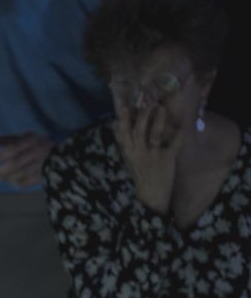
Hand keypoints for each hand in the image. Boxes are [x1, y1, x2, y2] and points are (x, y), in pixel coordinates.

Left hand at [0, 131, 52, 187]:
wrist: (61, 155)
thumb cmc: (33, 145)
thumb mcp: (19, 138)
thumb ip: (0, 141)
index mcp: (31, 140)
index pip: (12, 148)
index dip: (0, 156)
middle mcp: (37, 150)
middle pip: (15, 163)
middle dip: (1, 170)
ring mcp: (42, 163)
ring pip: (20, 173)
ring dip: (7, 178)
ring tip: (2, 178)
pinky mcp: (44, 174)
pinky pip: (27, 181)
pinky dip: (17, 183)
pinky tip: (14, 181)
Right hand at [112, 100, 182, 214]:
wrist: (151, 196)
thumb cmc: (140, 174)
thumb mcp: (128, 158)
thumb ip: (124, 142)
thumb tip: (114, 124)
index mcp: (127, 151)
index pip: (121, 131)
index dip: (121, 116)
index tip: (121, 101)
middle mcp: (137, 152)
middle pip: (136, 130)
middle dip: (141, 114)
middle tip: (147, 101)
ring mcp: (151, 156)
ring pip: (153, 135)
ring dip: (157, 120)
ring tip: (161, 107)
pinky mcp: (166, 160)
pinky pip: (173, 145)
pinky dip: (179, 136)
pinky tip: (183, 127)